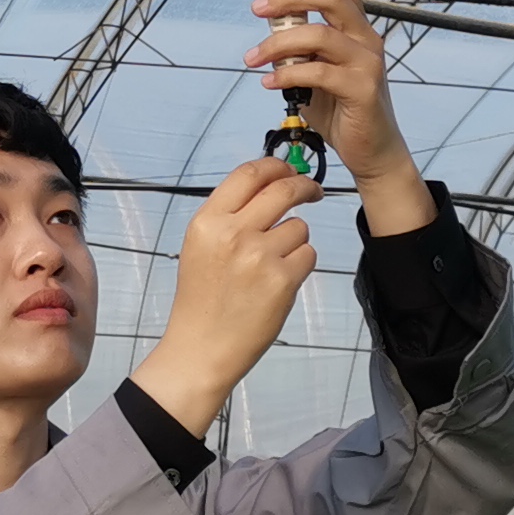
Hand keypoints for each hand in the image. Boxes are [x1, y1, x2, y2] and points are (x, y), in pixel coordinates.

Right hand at [129, 157, 321, 433]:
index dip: (275, 166)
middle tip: (312, 192)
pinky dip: (300, 265)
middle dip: (304, 187)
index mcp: (208, 221)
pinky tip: (279, 282)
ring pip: (300, 227)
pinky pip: (308, 255)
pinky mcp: (282, 280)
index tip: (288, 170)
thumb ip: (229, 216)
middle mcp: (232, 232)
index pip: (248, 174)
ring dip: (296, 240)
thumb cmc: (202, 298)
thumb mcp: (201, 247)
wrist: (201, 348)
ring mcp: (259, 256)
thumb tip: (269, 185)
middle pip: (283, 190)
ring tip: (273, 265)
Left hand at [241, 0, 433, 234]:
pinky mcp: (362, 88)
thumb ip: (300, 46)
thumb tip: (270, 22)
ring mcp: (367, 62)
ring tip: (252, 58)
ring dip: (278, 43)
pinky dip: (287, 74)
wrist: (372, 150)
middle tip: (258, 8)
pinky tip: (269, 82)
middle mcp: (367, 39)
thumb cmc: (343, 108)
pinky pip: (318, 72)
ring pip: (319, 35)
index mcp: (356, 28)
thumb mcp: (317, 69)